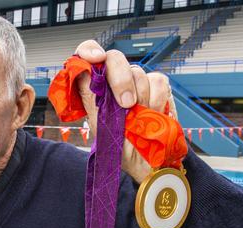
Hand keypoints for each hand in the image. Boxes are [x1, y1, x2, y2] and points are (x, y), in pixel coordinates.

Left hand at [74, 41, 177, 183]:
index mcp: (94, 87)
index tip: (96, 59)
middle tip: (126, 105)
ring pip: (138, 72)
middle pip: (114, 58)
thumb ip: (92, 99)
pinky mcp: (158, 86)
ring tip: (140, 120)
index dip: (89, 50)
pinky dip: (157, 100)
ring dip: (140, 99)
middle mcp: (114, 80)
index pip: (87, 55)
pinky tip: (154, 115)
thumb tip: (84, 72)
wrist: (148, 163)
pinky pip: (158, 81)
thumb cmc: (121, 147)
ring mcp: (136, 81)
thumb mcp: (101, 127)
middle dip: (120, 79)